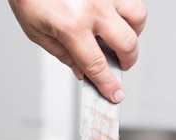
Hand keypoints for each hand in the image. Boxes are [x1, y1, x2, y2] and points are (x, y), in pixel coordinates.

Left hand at [8, 0, 146, 102]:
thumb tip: (82, 72)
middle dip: (127, 61)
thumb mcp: (37, 33)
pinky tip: (113, 17)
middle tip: (120, 65)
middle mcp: (93, 8)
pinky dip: (127, 11)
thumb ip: (63, 54)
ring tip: (119, 38)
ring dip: (133, 33)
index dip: (108, 84)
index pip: (96, 64)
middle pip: (126, 43)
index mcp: (72, 26)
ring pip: (137, 17)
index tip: (115, 94)